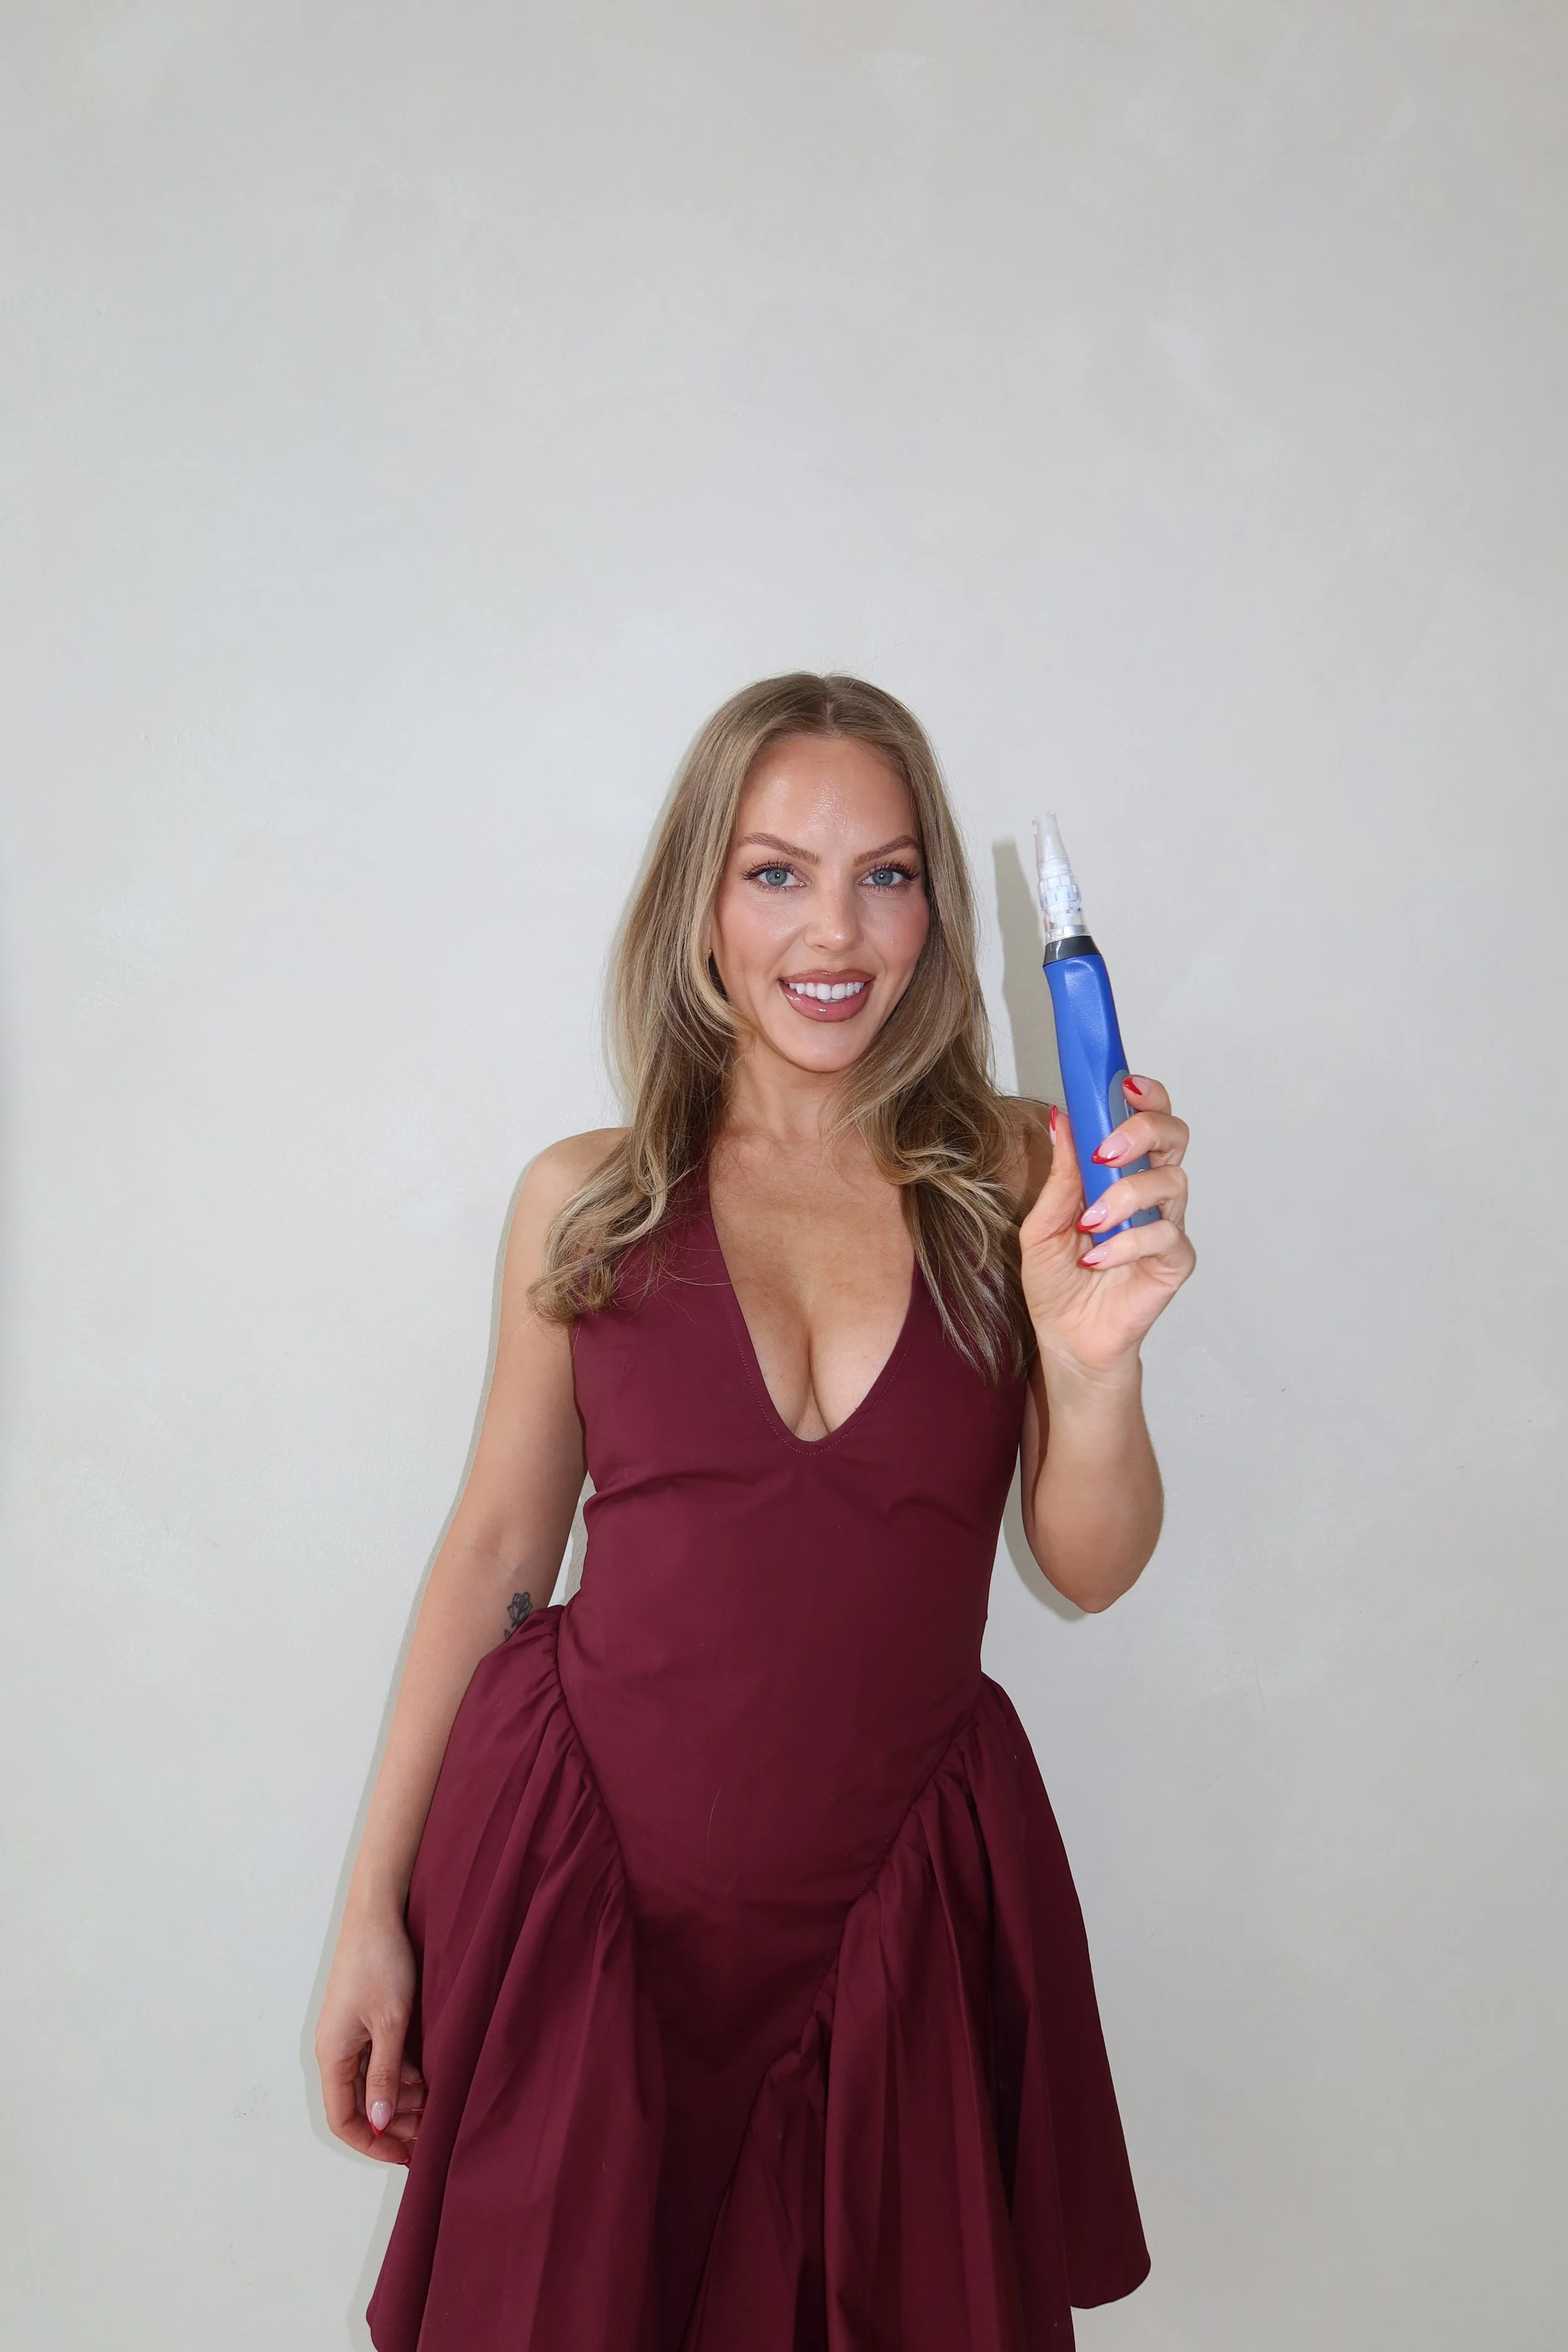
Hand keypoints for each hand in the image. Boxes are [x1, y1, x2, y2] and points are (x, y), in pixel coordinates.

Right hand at [315, 1910, 426, 2166]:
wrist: (379, 1911)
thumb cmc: (380, 1961)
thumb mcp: (389, 2022)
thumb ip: (385, 2076)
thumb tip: (379, 2123)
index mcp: (333, 2054)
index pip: (343, 2119)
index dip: (373, 2142)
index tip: (407, 2155)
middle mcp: (337, 2049)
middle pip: (358, 2104)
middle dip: (393, 2123)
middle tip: (431, 2132)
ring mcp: (351, 2033)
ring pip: (373, 2082)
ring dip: (401, 2098)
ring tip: (437, 2103)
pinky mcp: (366, 2018)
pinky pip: (381, 2059)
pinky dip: (404, 2072)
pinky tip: (431, 2073)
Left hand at [1018, 1076, 1193, 1380]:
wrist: (1066, 1338)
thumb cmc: (1057, 1280)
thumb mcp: (1042, 1222)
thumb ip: (1059, 1174)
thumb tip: (1062, 1118)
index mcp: (1120, 1171)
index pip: (1146, 1116)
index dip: (1145, 1094)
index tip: (1125, 1084)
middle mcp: (1149, 1191)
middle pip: (1174, 1135)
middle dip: (1144, 1130)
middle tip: (1108, 1150)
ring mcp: (1166, 1224)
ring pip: (1172, 1182)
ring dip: (1127, 1195)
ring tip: (1090, 1222)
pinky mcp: (1175, 1261)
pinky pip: (1166, 1236)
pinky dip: (1129, 1243)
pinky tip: (1098, 1258)